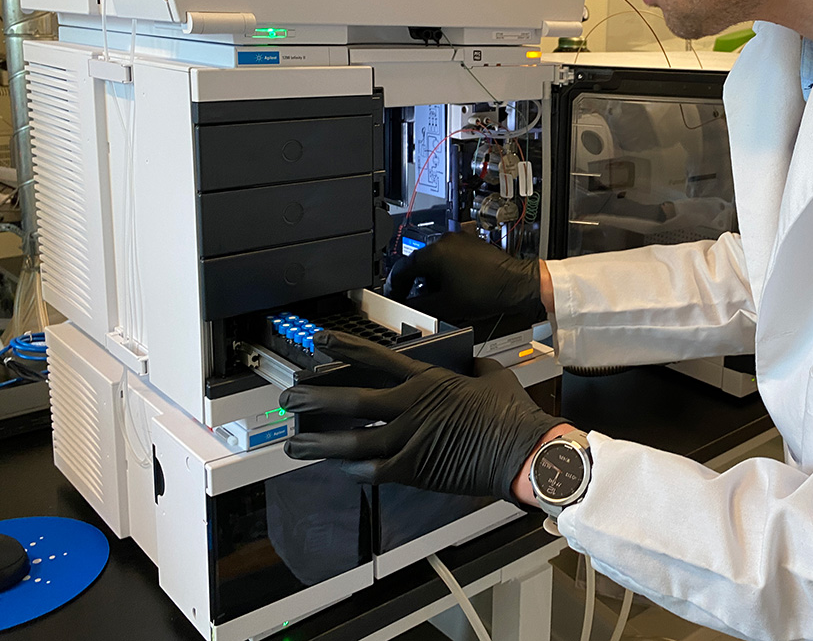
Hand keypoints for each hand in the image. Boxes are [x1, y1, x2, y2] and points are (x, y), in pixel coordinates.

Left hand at [280, 330, 564, 502]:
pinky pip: (372, 470)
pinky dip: (350, 469)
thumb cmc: (510, 414)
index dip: (346, 349)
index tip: (321, 342)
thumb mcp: (489, 377)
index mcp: (428, 381)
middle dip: (315, 399)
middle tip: (290, 398)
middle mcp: (411, 408)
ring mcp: (410, 441)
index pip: (376, 360)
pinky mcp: (414, 470)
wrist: (522, 452)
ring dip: (319, 442)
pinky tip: (336, 466)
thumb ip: (469, 369)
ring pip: (352, 442)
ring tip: (294, 443)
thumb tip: (467, 366)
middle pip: (352, 402)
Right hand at [383, 231, 543, 324]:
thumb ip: (420, 305)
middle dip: (419, 284)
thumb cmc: (487, 291)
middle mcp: (445, 241)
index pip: (404, 269)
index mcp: (434, 252)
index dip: (397, 287)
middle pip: (420, 264)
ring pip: (436, 260)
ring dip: (434, 278)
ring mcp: (460, 240)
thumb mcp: (446, 305)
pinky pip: (451, 257)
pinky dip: (448, 271)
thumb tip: (410, 306)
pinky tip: (456, 287)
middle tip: (420, 300)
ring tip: (443, 296)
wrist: (515, 284)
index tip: (396, 296)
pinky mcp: (472, 244)